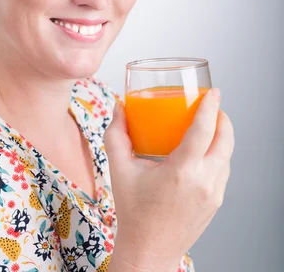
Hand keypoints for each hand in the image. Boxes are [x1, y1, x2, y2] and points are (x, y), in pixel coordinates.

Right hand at [104, 89, 234, 269]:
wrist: (148, 251)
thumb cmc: (133, 212)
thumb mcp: (119, 170)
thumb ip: (116, 135)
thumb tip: (119, 108)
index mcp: (181, 172)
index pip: (204, 130)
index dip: (210, 107)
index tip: (213, 93)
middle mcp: (203, 182)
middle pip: (225, 140)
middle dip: (222, 118)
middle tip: (212, 105)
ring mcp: (213, 194)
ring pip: (227, 156)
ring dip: (222, 136)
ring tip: (209, 125)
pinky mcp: (216, 203)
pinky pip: (223, 171)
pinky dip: (218, 155)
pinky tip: (205, 151)